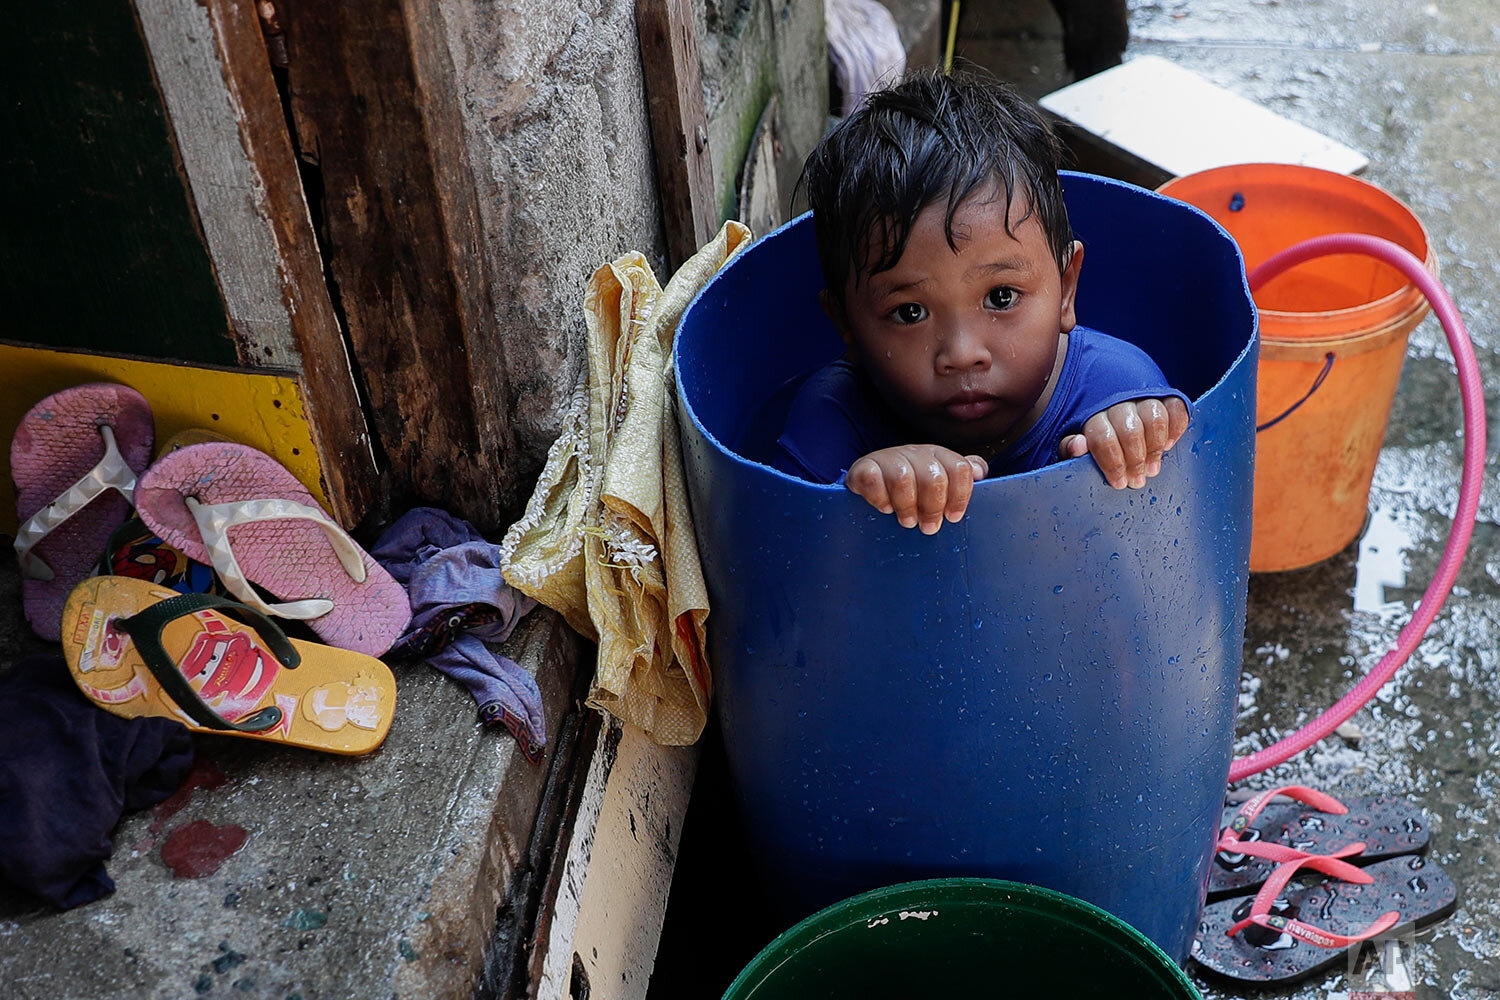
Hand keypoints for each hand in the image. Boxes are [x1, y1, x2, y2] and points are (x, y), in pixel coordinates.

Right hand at [846, 445, 988, 532]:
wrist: (870, 481)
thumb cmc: (912, 489)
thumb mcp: (940, 482)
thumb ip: (962, 477)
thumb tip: (980, 472)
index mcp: (938, 455)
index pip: (960, 468)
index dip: (960, 496)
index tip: (953, 517)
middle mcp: (915, 452)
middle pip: (933, 477)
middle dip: (933, 508)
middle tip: (929, 527)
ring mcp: (888, 458)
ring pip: (903, 479)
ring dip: (906, 507)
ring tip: (907, 522)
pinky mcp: (863, 467)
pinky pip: (873, 480)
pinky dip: (879, 499)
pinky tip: (884, 508)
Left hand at [1058, 397, 1189, 488]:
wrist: (1105, 404)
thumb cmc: (1090, 434)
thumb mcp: (1073, 443)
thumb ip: (1070, 448)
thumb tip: (1079, 444)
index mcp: (1091, 414)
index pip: (1103, 437)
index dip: (1113, 463)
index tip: (1119, 482)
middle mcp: (1117, 401)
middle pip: (1131, 430)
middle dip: (1135, 460)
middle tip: (1138, 480)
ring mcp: (1142, 396)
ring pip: (1155, 418)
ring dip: (1156, 448)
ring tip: (1152, 468)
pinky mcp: (1163, 395)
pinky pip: (1176, 408)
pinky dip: (1176, 427)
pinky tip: (1169, 445)